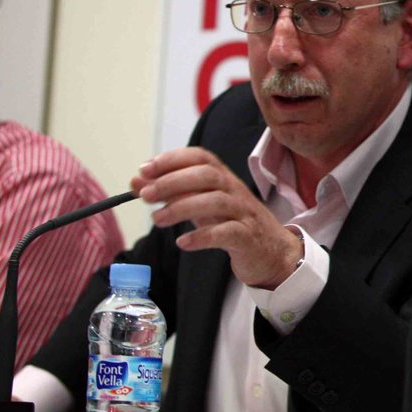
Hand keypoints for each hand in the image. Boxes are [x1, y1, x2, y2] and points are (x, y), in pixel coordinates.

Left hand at [132, 147, 302, 289]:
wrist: (274, 253)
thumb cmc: (234, 225)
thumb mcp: (202, 206)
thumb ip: (173, 192)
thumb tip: (137, 180)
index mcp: (224, 179)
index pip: (201, 158)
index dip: (173, 159)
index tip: (146, 169)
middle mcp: (235, 191)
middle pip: (207, 175)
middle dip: (173, 181)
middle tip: (145, 195)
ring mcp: (244, 214)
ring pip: (216, 201)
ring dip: (182, 207)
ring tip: (157, 219)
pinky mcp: (248, 238)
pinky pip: (227, 232)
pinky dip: (202, 236)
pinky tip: (183, 242)